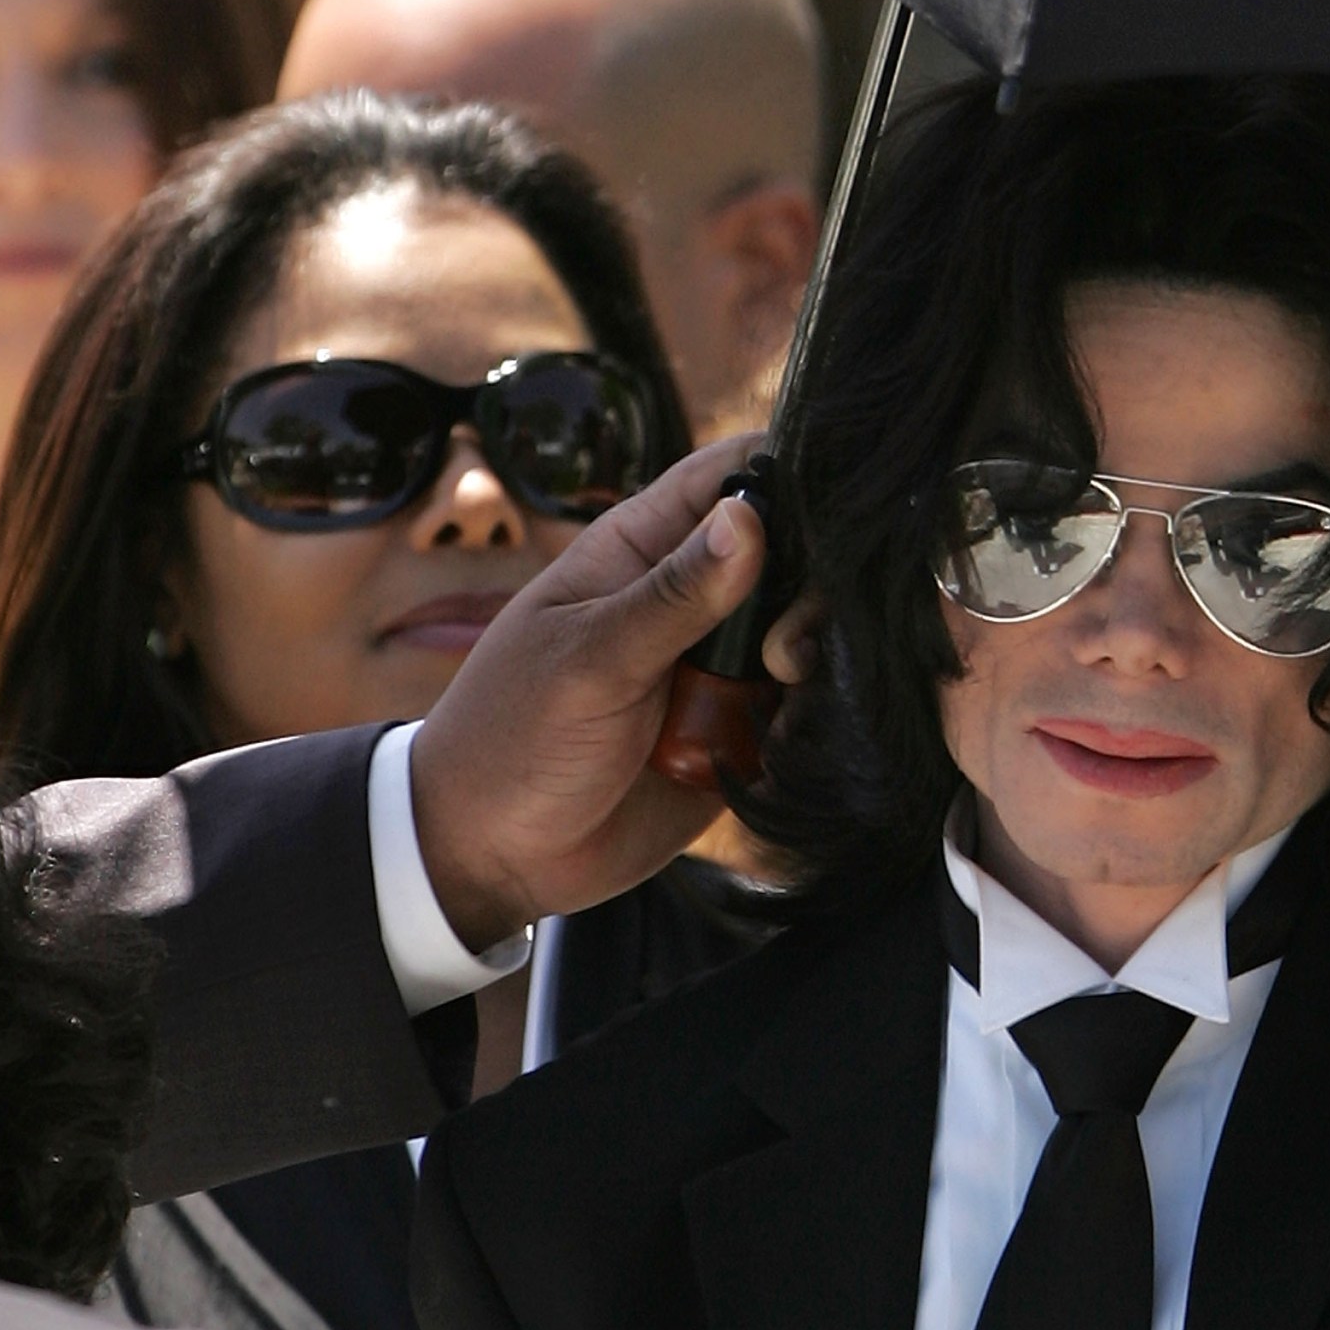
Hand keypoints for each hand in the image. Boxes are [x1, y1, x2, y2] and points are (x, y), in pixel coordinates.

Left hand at [412, 434, 790, 949]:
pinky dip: (815, 710)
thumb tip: (751, 517)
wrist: (496, 858)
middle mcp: (695, 596)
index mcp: (643, 549)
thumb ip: (674, 596)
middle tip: (783, 644)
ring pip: (812, 627)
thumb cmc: (513, 738)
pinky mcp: (744, 726)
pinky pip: (807, 702)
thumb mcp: (589, 661)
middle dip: (817, 582)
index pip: (733, 473)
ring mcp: (723, 662)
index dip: (790, 471)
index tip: (833, 507)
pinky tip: (791, 730)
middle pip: (795, 551)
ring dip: (817, 650)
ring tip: (783, 685)